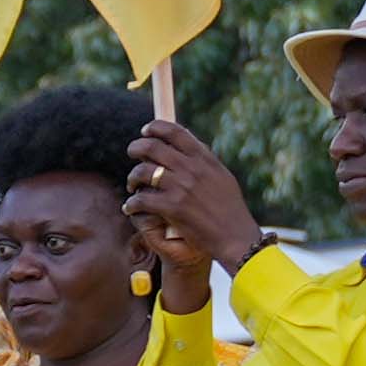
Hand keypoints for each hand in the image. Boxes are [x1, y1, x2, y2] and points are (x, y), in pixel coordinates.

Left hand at [124, 119, 260, 299]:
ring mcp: (180, 187)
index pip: (174, 131)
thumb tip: (189, 142)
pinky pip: (141, 199)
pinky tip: (130, 208)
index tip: (146, 131)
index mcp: (204, 158)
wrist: (235, 237)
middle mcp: (191, 168)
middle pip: (152, 146)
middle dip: (136, 148)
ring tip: (132, 186)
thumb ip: (204, 160)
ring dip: (132, 178)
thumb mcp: (222, 177)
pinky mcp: (172, 208)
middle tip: (132, 153)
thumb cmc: (230, 209)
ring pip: (142, 171)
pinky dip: (132, 204)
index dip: (155, 127)